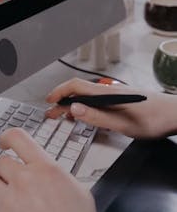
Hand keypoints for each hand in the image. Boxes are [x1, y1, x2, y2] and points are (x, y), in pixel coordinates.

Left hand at [0, 128, 103, 211]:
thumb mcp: (80, 193)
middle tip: (18, 186)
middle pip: (1, 163)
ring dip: (2, 193)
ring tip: (17, 209)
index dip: (7, 137)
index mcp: (45, 169)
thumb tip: (48, 173)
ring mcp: (8, 202)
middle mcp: (23, 181)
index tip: (4, 141)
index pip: (18, 137)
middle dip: (8, 173)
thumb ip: (57, 176)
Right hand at [45, 78, 176, 138]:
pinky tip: (85, 116)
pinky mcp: (120, 101)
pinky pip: (96, 102)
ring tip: (63, 116)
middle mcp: (109, 92)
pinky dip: (85, 108)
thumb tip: (74, 109)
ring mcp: (115, 96)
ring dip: (73, 105)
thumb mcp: (123, 124)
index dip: (59, 93)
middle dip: (62, 101)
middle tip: (51, 113)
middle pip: (79, 91)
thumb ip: (98, 117)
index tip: (48, 102)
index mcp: (106, 94)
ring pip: (87, 97)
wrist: (174, 114)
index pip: (76, 87)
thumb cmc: (154, 119)